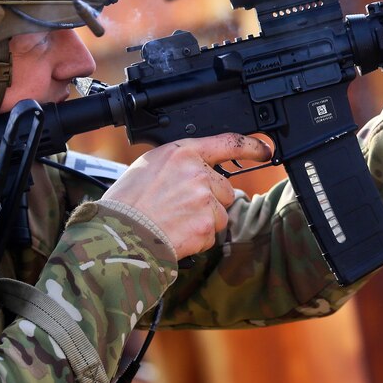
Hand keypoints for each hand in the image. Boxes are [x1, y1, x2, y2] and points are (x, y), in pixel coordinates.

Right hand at [103, 133, 271, 257]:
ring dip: (204, 221)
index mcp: (182, 152)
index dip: (250, 146)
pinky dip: (197, 239)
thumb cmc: (126, 202)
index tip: (264, 150)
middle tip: (180, 208)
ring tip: (173, 221)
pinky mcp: (206, 226)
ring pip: (220, 214)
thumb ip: (180, 164)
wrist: (118, 234)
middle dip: (210, 201)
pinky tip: (175, 234)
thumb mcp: (150, 166)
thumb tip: (200, 172)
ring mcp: (204, 200)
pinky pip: (211, 235)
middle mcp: (198, 173)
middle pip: (225, 189)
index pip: (227, 143)